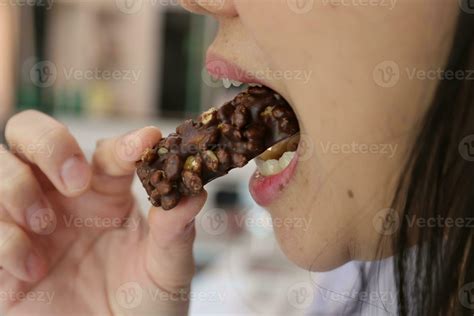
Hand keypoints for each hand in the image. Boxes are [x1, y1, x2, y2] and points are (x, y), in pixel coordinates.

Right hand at [0, 110, 205, 315]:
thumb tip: (195, 193)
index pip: (107, 151)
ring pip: (0, 166)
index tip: (146, 144)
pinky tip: (33, 270)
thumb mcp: (166, 272)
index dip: (124, 143)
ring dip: (18, 187)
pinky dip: (4, 239)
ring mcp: (28, 222)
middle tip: (75, 180)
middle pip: (33, 133)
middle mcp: (63, 198)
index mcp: (107, 193)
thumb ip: (176, 233)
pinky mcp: (2, 256)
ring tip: (45, 224)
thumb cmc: (144, 308)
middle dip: (49, 142)